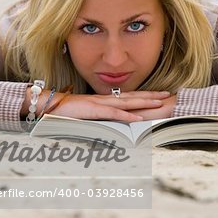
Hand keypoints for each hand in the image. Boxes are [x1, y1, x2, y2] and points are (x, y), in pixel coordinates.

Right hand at [49, 90, 170, 121]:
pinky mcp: (93, 110)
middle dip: (151, 95)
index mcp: (105, 100)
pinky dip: (126, 115)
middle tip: (167, 94)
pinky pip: (112, 113)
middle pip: (132, 96)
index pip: (129, 96)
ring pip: (126, 102)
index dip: (144, 95)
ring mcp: (100, 103)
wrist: (50, 105)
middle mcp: (105, 99)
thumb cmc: (67, 111)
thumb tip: (111, 122)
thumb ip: (99, 116)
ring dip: (143, 102)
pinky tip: (137, 117)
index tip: (158, 95)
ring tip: (159, 102)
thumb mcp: (87, 114)